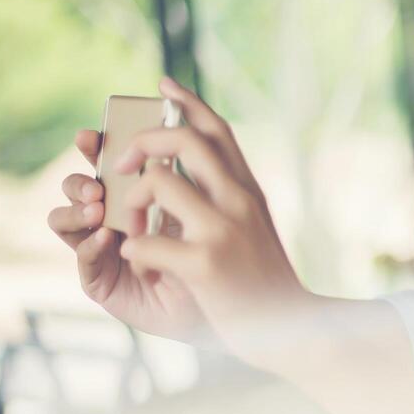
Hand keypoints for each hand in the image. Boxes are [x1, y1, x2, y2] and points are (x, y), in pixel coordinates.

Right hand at [49, 125, 207, 342]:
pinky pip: (82, 254)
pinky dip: (90, 242)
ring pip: (67, 215)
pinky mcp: (101, 278)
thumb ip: (189, 175)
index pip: (110, 162)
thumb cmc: (223, 262)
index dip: (99, 143)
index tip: (94, 135)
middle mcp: (119, 218)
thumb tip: (177, 121)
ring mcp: (106, 248)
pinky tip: (106, 237)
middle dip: (82, 175)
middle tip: (98, 181)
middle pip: (83, 183)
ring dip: (78, 206)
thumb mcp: (209, 212)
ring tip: (97, 207)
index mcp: (142, 196)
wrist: (231, 315)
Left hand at [103, 77, 315, 372]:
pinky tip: (142, 263)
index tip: (163, 85)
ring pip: (158, 182)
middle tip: (122, 165)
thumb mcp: (254, 228)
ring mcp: (223, 231)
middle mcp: (239, 202)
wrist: (291, 328)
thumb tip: (192, 170)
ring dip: (129, 201)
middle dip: (142, 144)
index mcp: (248, 191)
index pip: (217, 130)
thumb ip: (229, 197)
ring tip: (129, 224)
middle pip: (184, 141)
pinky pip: (145, 240)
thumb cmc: (263, 282)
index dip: (187, 102)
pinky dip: (133, 249)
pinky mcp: (205, 264)